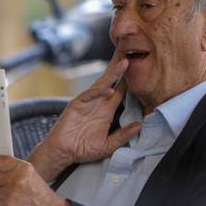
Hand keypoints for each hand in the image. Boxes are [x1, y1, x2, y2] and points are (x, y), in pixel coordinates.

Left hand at [0, 153, 71, 205]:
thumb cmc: (38, 190)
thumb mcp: (28, 172)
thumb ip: (11, 168)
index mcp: (22, 167)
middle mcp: (16, 179)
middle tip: (10, 184)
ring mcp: (11, 193)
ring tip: (14, 194)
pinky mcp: (7, 205)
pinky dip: (0, 202)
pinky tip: (12, 202)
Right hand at [29, 55, 142, 179]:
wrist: (63, 153)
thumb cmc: (83, 149)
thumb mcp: (108, 145)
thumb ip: (123, 136)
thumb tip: (139, 126)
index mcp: (107, 110)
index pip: (122, 91)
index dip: (131, 80)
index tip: (143, 67)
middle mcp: (99, 103)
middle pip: (113, 81)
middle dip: (121, 67)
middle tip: (133, 52)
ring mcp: (87, 102)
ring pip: (102, 84)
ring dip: (113, 73)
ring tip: (125, 62)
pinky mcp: (76, 105)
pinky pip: (89, 96)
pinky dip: (98, 93)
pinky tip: (109, 90)